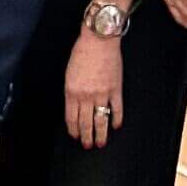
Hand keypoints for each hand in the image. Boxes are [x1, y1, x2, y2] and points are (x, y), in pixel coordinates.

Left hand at [64, 32, 123, 149]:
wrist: (99, 40)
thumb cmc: (82, 53)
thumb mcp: (69, 73)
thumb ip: (72, 91)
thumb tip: (75, 106)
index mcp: (72, 92)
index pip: (71, 118)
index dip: (73, 130)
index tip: (75, 137)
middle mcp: (86, 96)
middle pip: (85, 123)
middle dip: (86, 137)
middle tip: (88, 146)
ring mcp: (102, 94)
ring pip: (101, 120)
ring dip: (100, 134)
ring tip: (101, 143)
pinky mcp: (116, 89)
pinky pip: (117, 109)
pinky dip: (116, 119)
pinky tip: (116, 126)